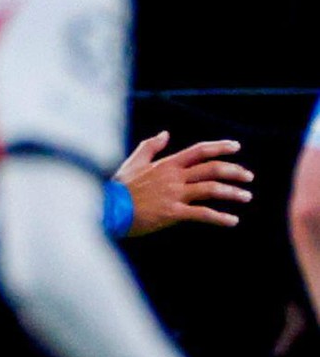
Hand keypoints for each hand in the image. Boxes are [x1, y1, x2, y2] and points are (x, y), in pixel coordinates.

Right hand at [117, 132, 249, 235]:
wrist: (108, 208)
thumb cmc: (119, 187)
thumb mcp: (133, 162)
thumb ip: (150, 147)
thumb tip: (164, 134)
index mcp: (166, 164)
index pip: (199, 151)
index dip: (220, 147)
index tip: (237, 147)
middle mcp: (174, 177)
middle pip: (211, 169)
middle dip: (234, 171)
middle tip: (249, 177)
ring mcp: (175, 195)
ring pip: (211, 189)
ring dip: (232, 193)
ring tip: (246, 196)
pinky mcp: (173, 213)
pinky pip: (202, 214)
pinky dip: (220, 218)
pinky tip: (233, 221)